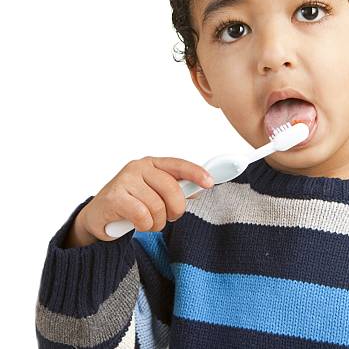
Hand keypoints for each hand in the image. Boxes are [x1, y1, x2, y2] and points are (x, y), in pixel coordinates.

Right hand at [64, 156, 213, 247]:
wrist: (97, 216)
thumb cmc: (129, 203)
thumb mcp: (153, 192)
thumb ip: (174, 190)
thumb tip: (197, 190)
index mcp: (152, 164)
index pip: (178, 165)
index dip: (196, 173)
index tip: (209, 183)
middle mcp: (138, 168)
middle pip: (172, 189)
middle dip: (176, 209)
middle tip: (170, 217)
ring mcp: (125, 180)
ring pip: (158, 206)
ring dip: (158, 221)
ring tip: (150, 222)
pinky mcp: (114, 197)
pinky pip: (143, 216)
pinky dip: (145, 225)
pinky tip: (138, 224)